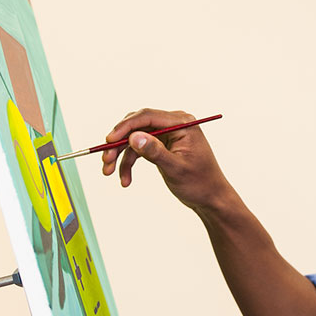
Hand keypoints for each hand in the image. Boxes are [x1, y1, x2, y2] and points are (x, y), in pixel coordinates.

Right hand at [101, 108, 233, 211]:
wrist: (210, 198)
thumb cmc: (200, 183)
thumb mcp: (176, 168)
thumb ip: (156, 152)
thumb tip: (134, 137)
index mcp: (182, 123)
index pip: (147, 117)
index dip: (125, 127)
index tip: (109, 141)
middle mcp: (173, 124)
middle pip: (137, 126)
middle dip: (119, 143)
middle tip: (106, 160)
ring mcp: (166, 134)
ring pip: (134, 139)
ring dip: (120, 155)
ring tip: (109, 172)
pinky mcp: (161, 145)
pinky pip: (138, 150)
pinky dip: (129, 163)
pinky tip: (124, 179)